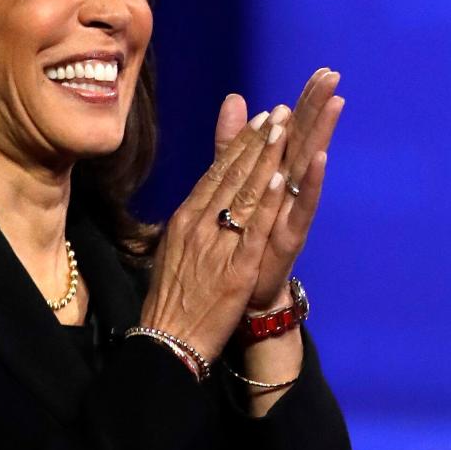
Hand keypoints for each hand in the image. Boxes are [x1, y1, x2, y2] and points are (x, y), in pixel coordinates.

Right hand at [140, 100, 290, 360]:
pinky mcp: (234, 268)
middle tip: (279, 109)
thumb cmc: (174, 294)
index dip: (242, 143)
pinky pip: (253, 230)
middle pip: (233, 175)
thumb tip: (202, 187)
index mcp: (186, 217)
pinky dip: (266, 202)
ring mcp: (216, 245)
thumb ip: (193, 211)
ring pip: (245, 193)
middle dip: (258, 140)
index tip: (261, 116)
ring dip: (265, 158)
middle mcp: (199, 224)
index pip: (218, 172)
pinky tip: (280, 178)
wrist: (167, 339)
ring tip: (283, 128)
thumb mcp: (177, 244)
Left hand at [214, 69, 343, 310]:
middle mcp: (288, 192)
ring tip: (334, 105)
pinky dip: (309, 184)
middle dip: (319, 109)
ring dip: (320, 136)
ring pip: (307, 169)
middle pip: (305, 141)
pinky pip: (301, 208)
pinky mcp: (288, 238)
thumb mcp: (233, 184)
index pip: (292, 131)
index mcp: (275, 177)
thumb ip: (233, 145)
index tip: (322, 70)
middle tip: (334, 77)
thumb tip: (238, 100)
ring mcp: (290, 213)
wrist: (242, 296)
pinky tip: (317, 159)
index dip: (306, 101)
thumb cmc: (242, 242)